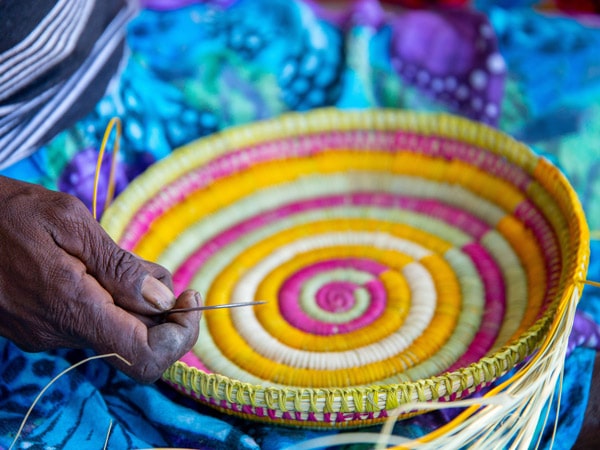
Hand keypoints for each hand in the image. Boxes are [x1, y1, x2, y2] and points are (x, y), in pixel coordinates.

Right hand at [0, 176, 200, 382]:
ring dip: (130, 303)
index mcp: (71, 309)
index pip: (145, 357)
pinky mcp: (35, 327)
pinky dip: (105, 301)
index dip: (179, 335)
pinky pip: (86, 323)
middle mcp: (58, 333)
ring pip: (111, 332)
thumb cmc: (7, 211)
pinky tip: (92, 269)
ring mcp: (43, 334)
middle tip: (154, 271)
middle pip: (133, 344)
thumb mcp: (70, 222)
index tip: (188, 297)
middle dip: (158, 311)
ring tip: (116, 262)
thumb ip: (119, 267)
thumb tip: (162, 299)